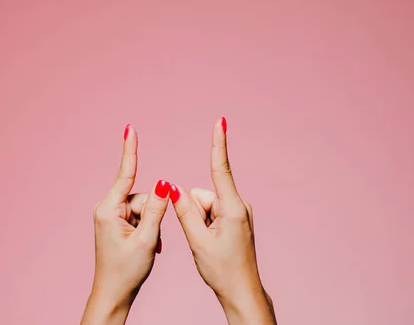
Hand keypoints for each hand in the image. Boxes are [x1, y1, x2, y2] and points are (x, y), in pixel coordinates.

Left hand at [81, 125, 172, 324]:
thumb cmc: (127, 270)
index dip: (130, 150)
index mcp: (109, 210)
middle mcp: (107, 208)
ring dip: (152, 224)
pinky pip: (139, 214)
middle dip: (153, 214)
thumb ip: (156, 209)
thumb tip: (163, 183)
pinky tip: (147, 245)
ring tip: (148, 245)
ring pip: (143, 206)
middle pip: (142, 196)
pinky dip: (148, 228)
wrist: (114, 293)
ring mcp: (110, 214)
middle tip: (152, 240)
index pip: (125, 174)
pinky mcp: (116, 221)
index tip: (129, 128)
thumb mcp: (147, 240)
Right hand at [169, 118, 276, 323]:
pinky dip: (205, 225)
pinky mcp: (235, 218)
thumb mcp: (198, 241)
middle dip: (194, 214)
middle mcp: (238, 205)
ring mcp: (238, 212)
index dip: (218, 143)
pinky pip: (211, 212)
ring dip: (199, 222)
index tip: (221, 121)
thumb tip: (173, 187)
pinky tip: (213, 244)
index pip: (221, 169)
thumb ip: (184, 211)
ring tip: (210, 245)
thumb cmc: (222, 270)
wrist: (241, 291)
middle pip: (201, 195)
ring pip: (203, 205)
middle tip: (202, 240)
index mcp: (232, 208)